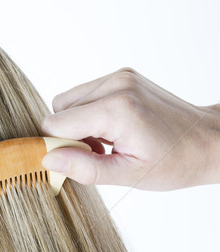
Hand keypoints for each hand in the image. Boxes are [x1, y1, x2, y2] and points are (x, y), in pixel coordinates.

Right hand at [40, 67, 219, 190]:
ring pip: (70, 101)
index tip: (74, 164)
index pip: (56, 123)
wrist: (206, 141)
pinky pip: (87, 96)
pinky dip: (90, 116)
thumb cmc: (174, 162)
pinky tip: (111, 132)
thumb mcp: (127, 175)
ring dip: (78, 126)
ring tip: (104, 144)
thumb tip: (48, 161)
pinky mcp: (123, 77)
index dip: (57, 147)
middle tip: (95, 155)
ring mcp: (120, 77)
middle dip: (68, 136)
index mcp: (117, 109)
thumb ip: (85, 169)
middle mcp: (117, 85)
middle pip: (59, 109)